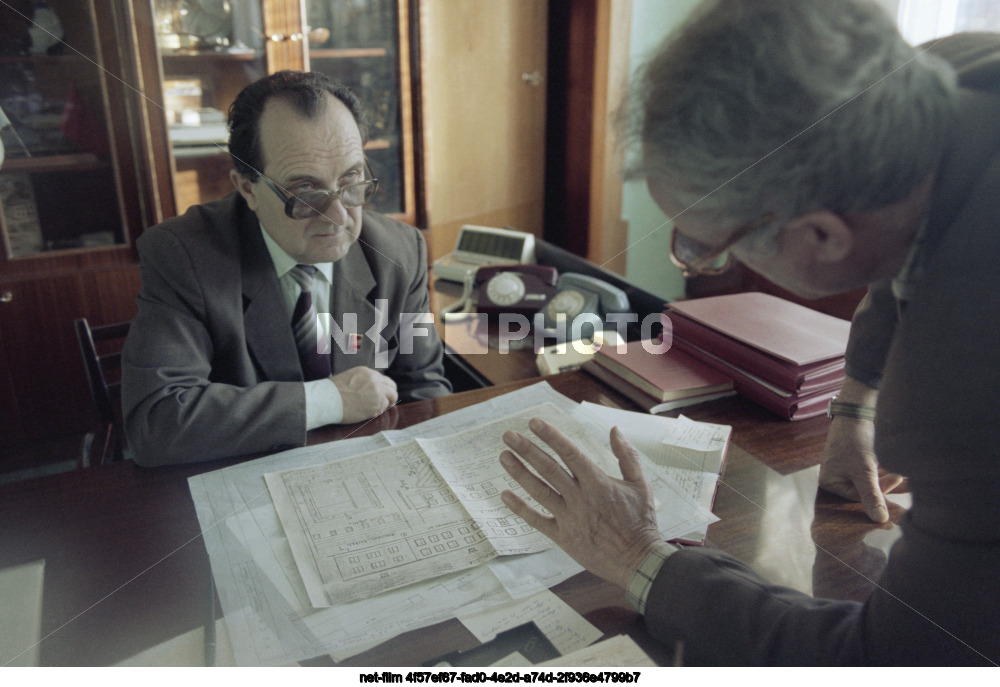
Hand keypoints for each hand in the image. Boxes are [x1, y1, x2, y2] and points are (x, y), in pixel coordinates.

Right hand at [330, 367, 397, 423]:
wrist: (327, 400)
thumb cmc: (333, 391)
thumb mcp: (350, 377)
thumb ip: (365, 380)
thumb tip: (373, 388)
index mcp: (367, 372)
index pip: (385, 380)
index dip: (386, 388)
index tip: (384, 394)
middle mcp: (375, 381)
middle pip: (392, 388)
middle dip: (391, 395)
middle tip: (388, 402)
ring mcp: (377, 393)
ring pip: (390, 399)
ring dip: (384, 404)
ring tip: (372, 408)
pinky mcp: (376, 406)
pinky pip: (383, 409)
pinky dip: (377, 412)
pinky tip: (367, 412)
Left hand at [499, 418, 661, 589]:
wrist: (638, 561)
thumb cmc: (641, 521)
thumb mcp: (640, 484)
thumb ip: (627, 455)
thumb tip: (615, 430)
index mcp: (598, 482)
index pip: (570, 453)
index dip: (551, 436)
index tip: (534, 423)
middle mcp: (580, 498)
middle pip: (549, 469)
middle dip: (527, 450)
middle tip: (508, 435)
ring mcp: (570, 518)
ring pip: (540, 491)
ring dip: (520, 473)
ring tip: (504, 456)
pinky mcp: (563, 537)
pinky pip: (537, 521)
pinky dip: (520, 508)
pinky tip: (505, 495)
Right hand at [819, 416, 902, 522]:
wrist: (857, 411)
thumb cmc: (854, 441)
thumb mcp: (865, 471)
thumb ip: (872, 496)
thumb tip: (880, 520)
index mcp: (830, 482)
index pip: (858, 498)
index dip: (878, 491)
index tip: (895, 478)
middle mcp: (835, 476)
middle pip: (864, 488)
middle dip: (882, 481)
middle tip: (898, 472)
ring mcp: (845, 466)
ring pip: (870, 479)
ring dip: (884, 474)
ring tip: (896, 465)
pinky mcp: (854, 457)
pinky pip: (870, 469)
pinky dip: (881, 466)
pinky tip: (891, 461)